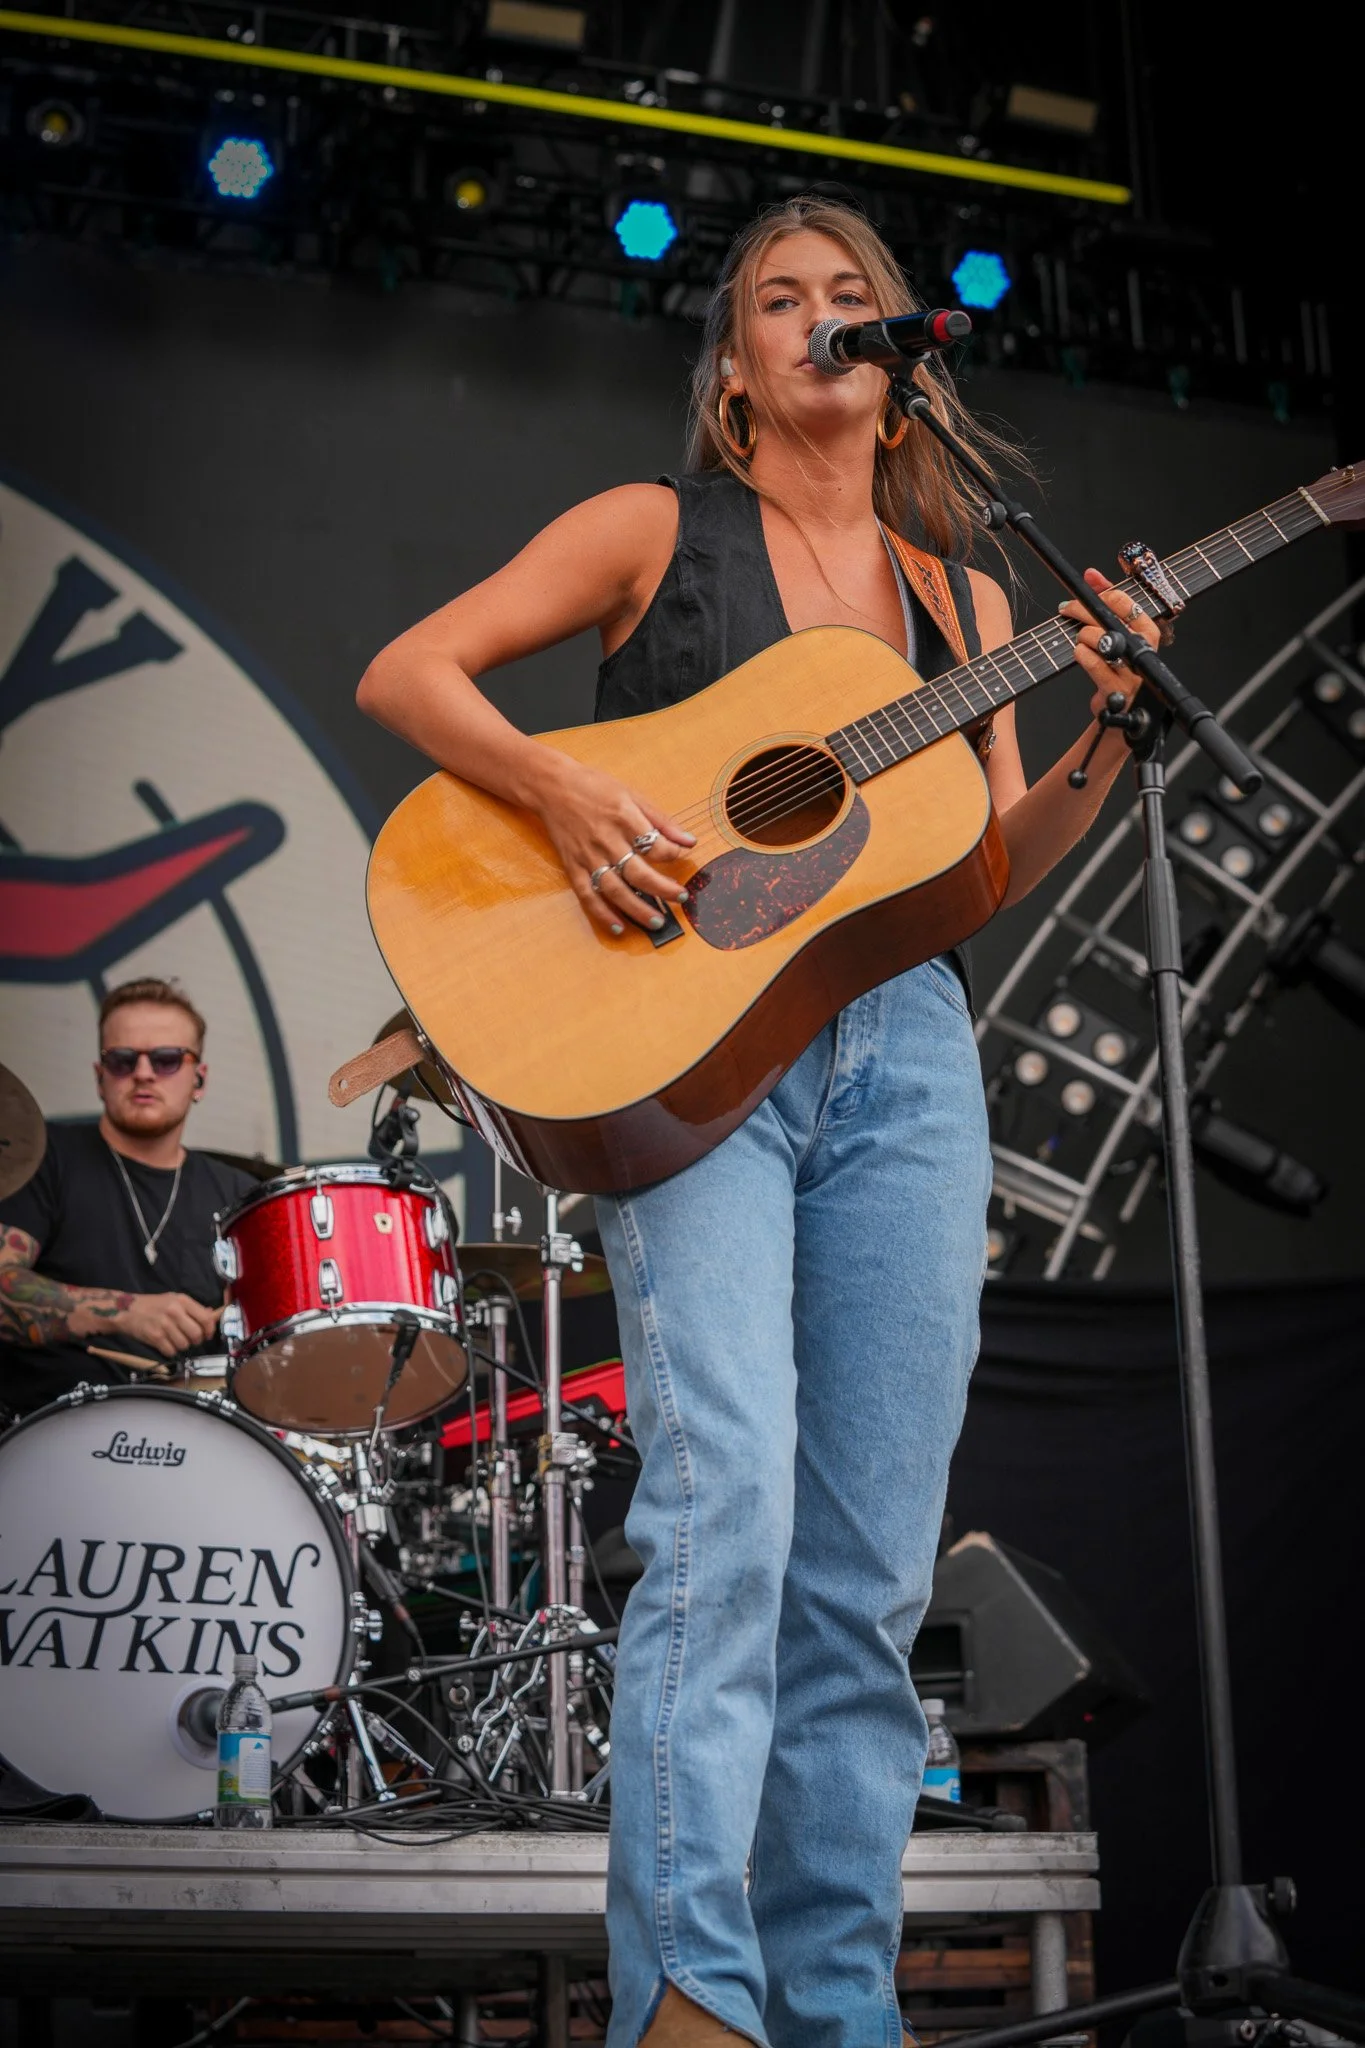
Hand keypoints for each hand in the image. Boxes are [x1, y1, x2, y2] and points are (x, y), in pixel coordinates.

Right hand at [115, 1292, 220, 1357]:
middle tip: (191, 1340)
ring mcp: (164, 1325)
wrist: (127, 1309)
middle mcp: (175, 1312)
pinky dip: (171, 1351)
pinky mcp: (155, 1337)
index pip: (206, 1318)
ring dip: (182, 1346)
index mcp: (182, 1301)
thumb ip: (192, 1307)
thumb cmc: (153, 1304)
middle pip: (197, 1334)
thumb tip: (211, 1314)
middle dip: (196, 1341)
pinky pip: (171, 1351)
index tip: (207, 1334)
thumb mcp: (174, 1299)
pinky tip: (166, 1344)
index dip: (210, 1330)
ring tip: (176, 1340)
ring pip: (184, 1345)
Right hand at [533, 756, 695, 935]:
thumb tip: (689, 841)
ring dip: (637, 909)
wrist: (552, 786)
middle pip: (639, 873)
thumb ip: (661, 820)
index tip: (682, 857)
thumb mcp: (632, 794)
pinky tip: (618, 927)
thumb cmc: (594, 787)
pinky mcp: (572, 866)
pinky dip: (602, 914)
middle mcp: (606, 840)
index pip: (656, 845)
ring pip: (615, 890)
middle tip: (681, 898)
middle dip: (663, 890)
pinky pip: (588, 895)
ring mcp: (588, 856)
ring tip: (657, 922)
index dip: (674, 854)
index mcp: (624, 818)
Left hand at [1059, 568, 1163, 719]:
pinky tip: (1079, 654)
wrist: (1124, 715)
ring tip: (1080, 640)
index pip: (1128, 602)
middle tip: (1067, 608)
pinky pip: (1095, 664)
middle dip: (1083, 610)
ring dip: (1083, 636)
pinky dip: (1082, 655)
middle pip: (1111, 619)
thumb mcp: (1118, 633)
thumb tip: (1092, 574)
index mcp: (1148, 633)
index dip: (1105, 594)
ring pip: (1102, 639)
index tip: (1087, 594)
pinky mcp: (1117, 691)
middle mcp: (1144, 652)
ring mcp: (1133, 673)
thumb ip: (1107, 602)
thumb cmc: (1120, 669)